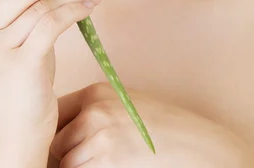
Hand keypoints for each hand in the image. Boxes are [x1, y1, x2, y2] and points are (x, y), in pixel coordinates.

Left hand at [49, 82, 253, 166]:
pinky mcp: (107, 165)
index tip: (66, 146)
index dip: (57, 134)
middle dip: (65, 156)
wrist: (197, 147)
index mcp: (97, 93)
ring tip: (109, 163)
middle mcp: (94, 112)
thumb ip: (94, 111)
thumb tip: (61, 130)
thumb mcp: (125, 106)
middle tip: (90, 159)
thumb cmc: (162, 129)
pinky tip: (116, 167)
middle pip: (56, 143)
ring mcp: (100, 140)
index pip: (56, 114)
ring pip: (66, 165)